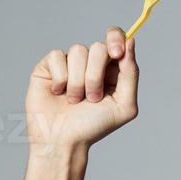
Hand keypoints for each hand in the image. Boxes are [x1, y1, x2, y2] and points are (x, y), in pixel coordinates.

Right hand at [26, 27, 138, 151]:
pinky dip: (61, 78)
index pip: (116, 39)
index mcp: (111, 70)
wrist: (63, 140)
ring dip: (78, 81)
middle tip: (93, 98)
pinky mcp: (49, 66)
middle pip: (99, 47)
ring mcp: (69, 64)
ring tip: (75, 100)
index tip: (116, 54)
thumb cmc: (93, 126)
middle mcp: (90, 64)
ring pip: (78, 51)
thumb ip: (131, 73)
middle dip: (96, 75)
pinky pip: (58, 56)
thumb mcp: (124, 105)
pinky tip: (58, 93)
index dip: (116, 39)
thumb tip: (130, 41)